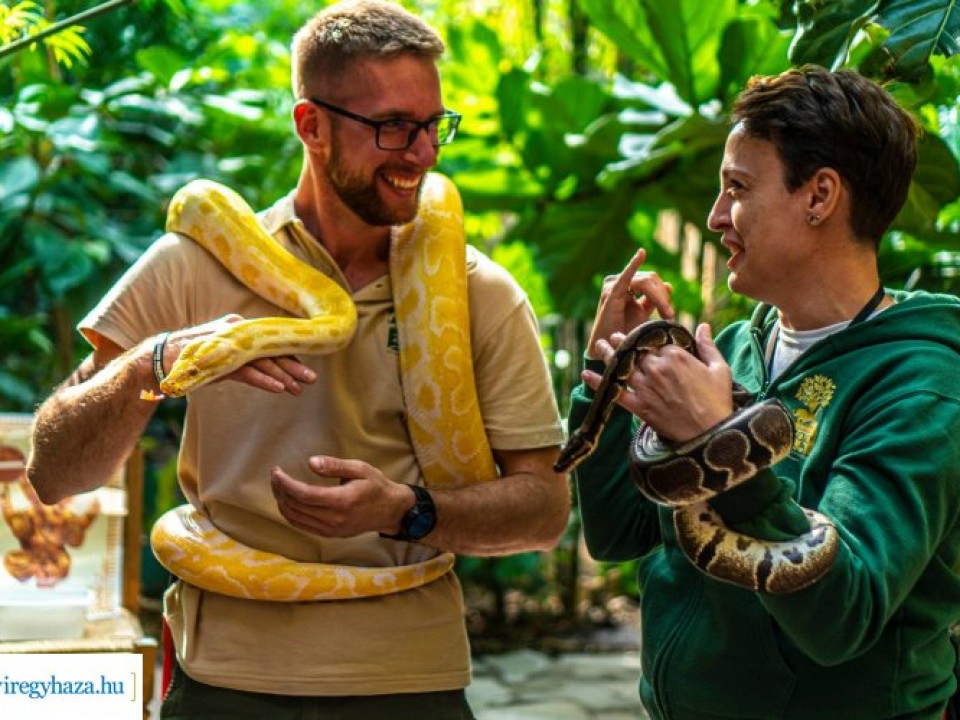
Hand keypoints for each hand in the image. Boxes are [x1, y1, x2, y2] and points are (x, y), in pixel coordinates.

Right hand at [165, 315, 316, 394]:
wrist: (156, 360)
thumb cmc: (193, 360)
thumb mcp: (223, 358)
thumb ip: (244, 360)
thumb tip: (271, 370)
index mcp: (238, 332)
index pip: (269, 344)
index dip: (288, 357)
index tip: (305, 370)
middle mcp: (235, 335)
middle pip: (269, 351)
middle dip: (292, 366)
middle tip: (313, 379)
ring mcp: (226, 348)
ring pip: (261, 361)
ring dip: (283, 375)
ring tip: (299, 387)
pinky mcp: (216, 362)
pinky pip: (245, 372)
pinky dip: (264, 380)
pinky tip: (279, 388)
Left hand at [270, 455, 412, 537]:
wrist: (390, 510)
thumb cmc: (376, 486)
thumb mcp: (360, 469)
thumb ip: (335, 466)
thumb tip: (310, 462)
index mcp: (341, 501)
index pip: (303, 494)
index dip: (285, 483)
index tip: (276, 471)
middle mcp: (334, 519)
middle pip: (296, 506)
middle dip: (280, 490)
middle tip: (275, 475)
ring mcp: (331, 530)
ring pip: (296, 518)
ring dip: (282, 502)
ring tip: (278, 487)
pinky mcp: (329, 534)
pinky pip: (302, 526)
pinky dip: (290, 514)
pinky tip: (287, 502)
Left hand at [585, 323, 733, 441]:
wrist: (710, 434)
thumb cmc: (717, 401)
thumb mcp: (719, 369)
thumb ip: (708, 346)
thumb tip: (704, 326)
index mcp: (675, 356)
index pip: (653, 340)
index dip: (644, 336)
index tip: (637, 333)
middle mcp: (657, 368)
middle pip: (633, 350)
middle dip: (622, 342)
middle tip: (614, 336)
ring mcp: (646, 387)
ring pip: (621, 366)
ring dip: (607, 355)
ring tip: (599, 345)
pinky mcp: (639, 407)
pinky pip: (615, 392)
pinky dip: (599, 384)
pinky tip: (586, 375)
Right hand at [586, 248, 673, 359]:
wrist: (610, 345)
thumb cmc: (624, 330)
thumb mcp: (643, 312)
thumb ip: (653, 299)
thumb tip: (668, 285)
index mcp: (626, 283)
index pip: (651, 280)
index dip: (663, 295)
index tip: (670, 315)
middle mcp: (618, 280)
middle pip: (650, 279)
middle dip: (663, 297)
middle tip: (670, 316)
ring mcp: (613, 284)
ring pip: (646, 282)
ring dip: (660, 298)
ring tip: (666, 315)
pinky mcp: (611, 292)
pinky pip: (626, 277)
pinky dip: (633, 264)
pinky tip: (641, 253)